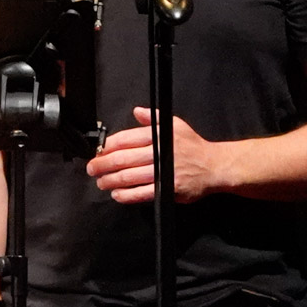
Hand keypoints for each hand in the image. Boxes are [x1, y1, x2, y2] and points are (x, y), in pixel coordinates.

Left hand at [86, 107, 219, 203]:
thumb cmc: (194, 146)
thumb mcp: (176, 125)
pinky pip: (141, 193)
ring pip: (128, 177)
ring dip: (110, 180)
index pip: (126, 139)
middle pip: (122, 159)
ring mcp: (163, 172)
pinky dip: (125, 195)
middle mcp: (159, 152)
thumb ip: (153, 119)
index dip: (107, 146)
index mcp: (158, 135)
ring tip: (101, 182)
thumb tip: (136, 112)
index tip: (98, 152)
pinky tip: (117, 194)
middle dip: (102, 164)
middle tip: (92, 168)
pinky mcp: (167, 189)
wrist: (214, 167)